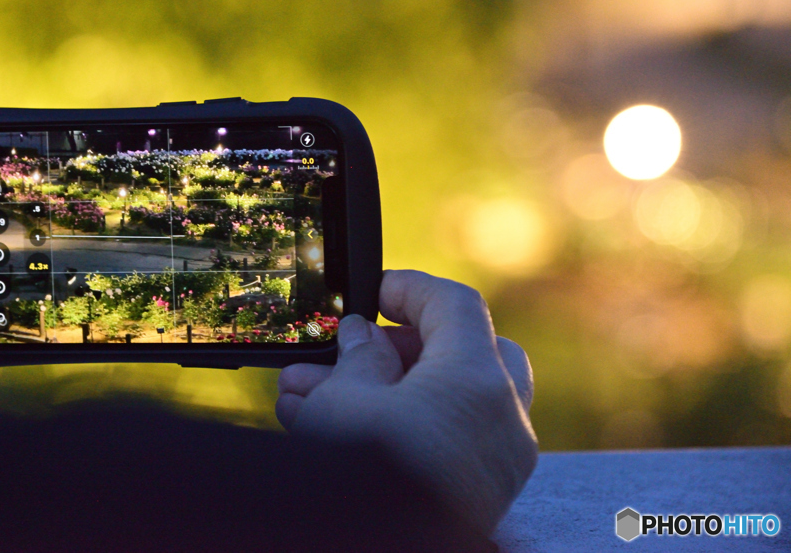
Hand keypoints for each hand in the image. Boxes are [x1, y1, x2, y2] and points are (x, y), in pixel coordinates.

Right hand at [276, 270, 537, 535]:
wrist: (380, 552)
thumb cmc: (365, 483)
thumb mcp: (345, 402)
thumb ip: (356, 357)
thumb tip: (361, 337)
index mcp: (478, 381)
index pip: (456, 305)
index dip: (411, 290)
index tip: (374, 293)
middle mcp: (504, 419)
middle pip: (463, 352)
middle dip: (395, 349)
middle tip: (346, 351)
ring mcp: (498, 463)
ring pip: (448, 401)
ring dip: (386, 391)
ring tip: (313, 398)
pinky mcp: (481, 495)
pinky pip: (446, 441)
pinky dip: (403, 427)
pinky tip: (341, 431)